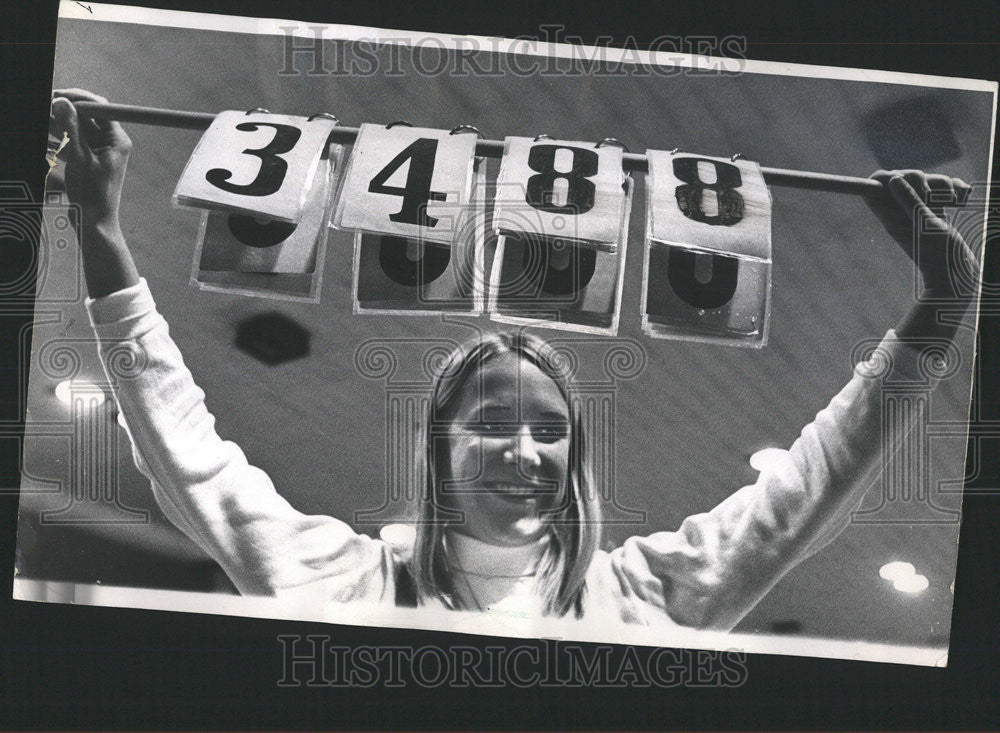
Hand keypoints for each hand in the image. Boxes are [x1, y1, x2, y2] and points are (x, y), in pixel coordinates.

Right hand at [50, 89, 131, 231]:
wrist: (93, 222)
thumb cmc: (92, 195)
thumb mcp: (79, 159)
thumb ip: (71, 129)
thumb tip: (62, 102)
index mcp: (117, 140)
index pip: (100, 107)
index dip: (78, 98)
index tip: (57, 96)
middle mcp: (111, 142)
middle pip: (87, 116)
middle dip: (65, 111)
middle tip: (45, 107)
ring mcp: (99, 150)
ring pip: (77, 128)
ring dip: (59, 124)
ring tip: (45, 123)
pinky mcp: (88, 158)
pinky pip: (73, 141)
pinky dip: (60, 138)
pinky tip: (50, 141)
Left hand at [866, 169, 977, 299]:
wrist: (958, 278)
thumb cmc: (941, 256)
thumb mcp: (926, 226)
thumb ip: (910, 202)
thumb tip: (892, 179)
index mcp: (890, 216)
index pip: (873, 188)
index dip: (884, 176)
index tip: (901, 178)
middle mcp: (901, 213)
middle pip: (903, 177)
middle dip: (922, 178)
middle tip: (930, 196)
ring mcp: (919, 212)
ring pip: (926, 182)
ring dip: (942, 184)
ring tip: (952, 202)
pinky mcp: (936, 213)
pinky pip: (941, 191)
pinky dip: (953, 190)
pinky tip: (961, 199)